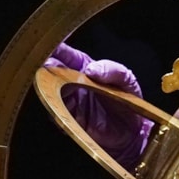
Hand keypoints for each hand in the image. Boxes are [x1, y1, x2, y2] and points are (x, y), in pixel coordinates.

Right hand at [45, 42, 153, 170]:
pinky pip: (55, 111)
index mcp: (86, 68)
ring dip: (47, 86)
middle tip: (45, 65)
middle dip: (46, 67)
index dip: (57, 49)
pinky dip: (53, 107)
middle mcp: (74, 82)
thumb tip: (91, 69)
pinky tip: (56, 103)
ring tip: (49, 82)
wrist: (133, 132)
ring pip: (49, 90)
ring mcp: (70, 100)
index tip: (49, 46)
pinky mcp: (69, 118)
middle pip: (52, 71)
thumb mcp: (127, 80)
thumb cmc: (129, 102)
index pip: (67, 55)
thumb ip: (112, 70)